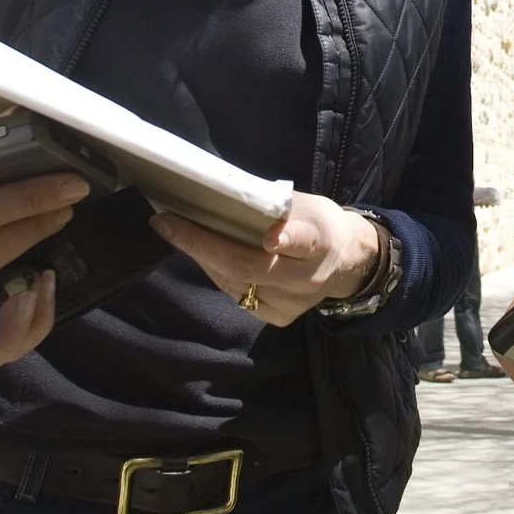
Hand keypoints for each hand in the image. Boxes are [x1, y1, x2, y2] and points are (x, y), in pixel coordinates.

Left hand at [149, 192, 381, 325]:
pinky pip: (237, 296)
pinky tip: (207, 257)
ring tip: (178, 232)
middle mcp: (307, 278)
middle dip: (203, 244)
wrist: (347, 262)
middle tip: (166, 224)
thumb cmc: (318, 224)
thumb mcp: (306, 205)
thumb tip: (223, 195)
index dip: (287, 239)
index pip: (305, 240)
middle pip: (250, 266)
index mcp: (321, 241)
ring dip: (203, 257)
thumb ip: (274, 206)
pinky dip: (217, 274)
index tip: (271, 237)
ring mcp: (292, 303)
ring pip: (236, 283)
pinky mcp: (279, 318)